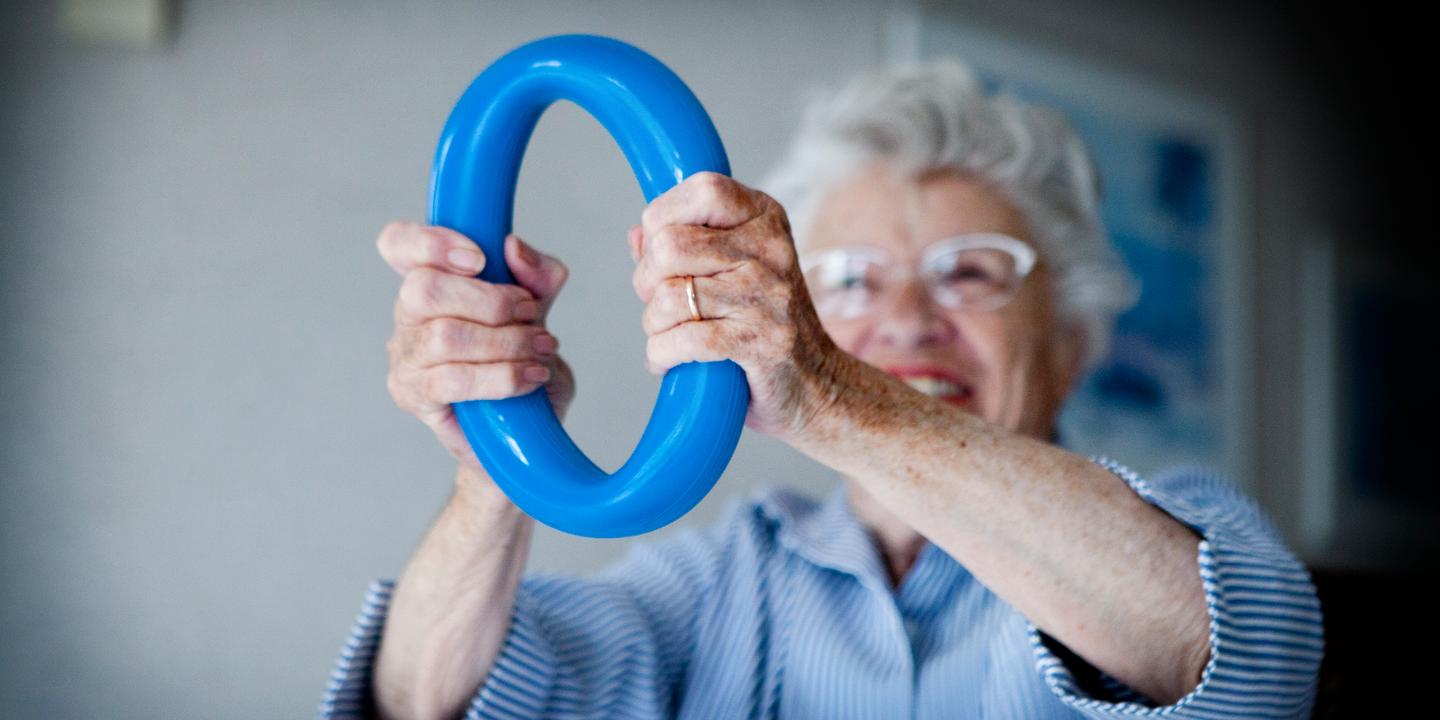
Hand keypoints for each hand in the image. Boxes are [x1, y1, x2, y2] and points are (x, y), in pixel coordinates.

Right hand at [379, 222, 574, 471]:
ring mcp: (405, 356)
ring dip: (505, 342)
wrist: (528, 425)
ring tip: (540, 349)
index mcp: (431, 279)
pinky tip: (530, 376)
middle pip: (424, 288)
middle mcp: (408, 314)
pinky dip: (501, 376)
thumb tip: (514, 249)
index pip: (398, 244)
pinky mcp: (415, 395)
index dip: (430, 243)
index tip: (480, 258)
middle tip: (530, 315)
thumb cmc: (525, 358)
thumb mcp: (544, 308)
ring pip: (444, 336)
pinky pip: (453, 380)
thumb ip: (536, 273)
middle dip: (491, 301)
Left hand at [629, 172, 844, 440]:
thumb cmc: (765, 321)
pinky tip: (669, 360)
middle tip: (661, 302)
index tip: (662, 252)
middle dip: (647, 280)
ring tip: (670, 334)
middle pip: (669, 246)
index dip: (663, 218)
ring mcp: (766, 296)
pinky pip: (682, 340)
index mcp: (765, 218)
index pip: (702, 189)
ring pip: (669, 296)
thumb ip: (688, 244)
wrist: (818, 383)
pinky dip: (661, 355)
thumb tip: (637, 235)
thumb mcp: (738, 267)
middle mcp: (769, 250)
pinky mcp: (757, 342)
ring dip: (654, 325)